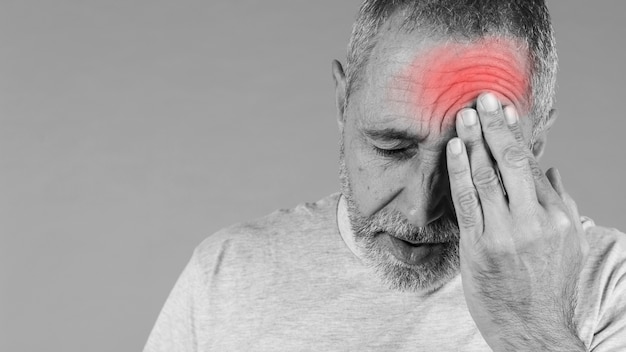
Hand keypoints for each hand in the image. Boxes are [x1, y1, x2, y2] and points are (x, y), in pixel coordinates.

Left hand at [445, 93, 588, 350]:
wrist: (533, 329)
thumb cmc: (547, 286)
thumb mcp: (566, 243)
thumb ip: (559, 203)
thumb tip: (553, 170)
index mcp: (556, 215)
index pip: (532, 164)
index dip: (515, 134)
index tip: (504, 111)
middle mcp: (534, 220)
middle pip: (513, 162)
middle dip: (496, 126)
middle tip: (483, 98)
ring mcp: (506, 232)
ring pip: (488, 176)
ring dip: (474, 141)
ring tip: (465, 115)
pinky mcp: (480, 245)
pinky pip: (467, 200)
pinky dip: (459, 171)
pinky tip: (453, 149)